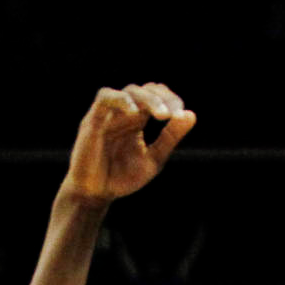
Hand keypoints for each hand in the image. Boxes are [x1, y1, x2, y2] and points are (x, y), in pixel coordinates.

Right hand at [62, 83, 194, 204]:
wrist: (96, 194)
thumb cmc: (121, 177)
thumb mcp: (154, 159)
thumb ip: (170, 137)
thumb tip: (191, 115)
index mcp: (138, 120)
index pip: (156, 95)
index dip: (170, 99)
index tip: (181, 114)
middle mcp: (123, 113)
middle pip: (145, 90)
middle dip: (162, 98)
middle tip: (172, 114)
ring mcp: (108, 115)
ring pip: (128, 91)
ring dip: (147, 98)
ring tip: (161, 115)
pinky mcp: (93, 120)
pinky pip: (105, 98)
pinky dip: (121, 100)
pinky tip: (135, 112)